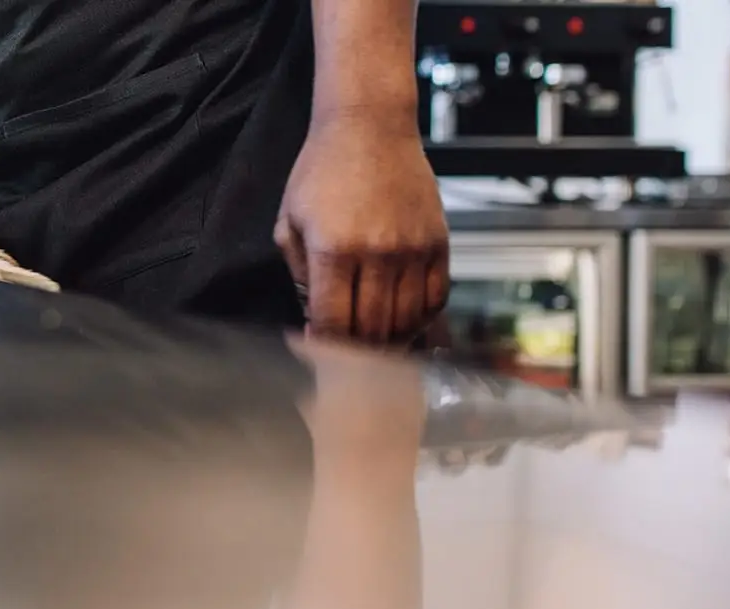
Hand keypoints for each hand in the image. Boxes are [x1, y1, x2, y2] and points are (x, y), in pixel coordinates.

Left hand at [276, 114, 449, 344]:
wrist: (370, 127)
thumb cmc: (322, 172)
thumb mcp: (290, 222)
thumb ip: (299, 276)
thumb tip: (314, 321)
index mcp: (333, 249)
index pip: (333, 323)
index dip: (324, 349)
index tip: (318, 355)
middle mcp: (378, 253)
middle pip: (372, 330)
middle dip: (355, 353)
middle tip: (344, 359)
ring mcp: (413, 249)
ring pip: (406, 321)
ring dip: (388, 341)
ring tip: (372, 345)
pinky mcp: (439, 242)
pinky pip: (436, 298)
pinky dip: (421, 319)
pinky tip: (403, 322)